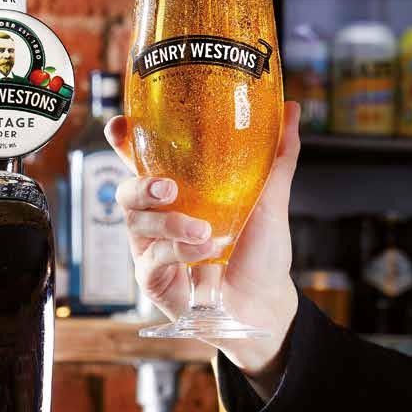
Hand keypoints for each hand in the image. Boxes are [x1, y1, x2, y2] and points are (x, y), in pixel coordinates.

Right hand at [105, 102, 301, 394]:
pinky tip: (205, 253)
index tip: (120, 126)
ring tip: (204, 231)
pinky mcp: (152, 276)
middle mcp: (158, 213)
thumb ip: (278, 156)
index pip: (142, 158)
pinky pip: (153, 257)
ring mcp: (152, 245)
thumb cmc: (261, 250)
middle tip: (169, 187)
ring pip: (137, 222)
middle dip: (141, 184)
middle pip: (127, 189)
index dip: (124, 141)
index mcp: (180, 188)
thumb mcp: (272, 199)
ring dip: (170, 222)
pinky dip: (180, 252)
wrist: (265, 301)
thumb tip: (291, 110)